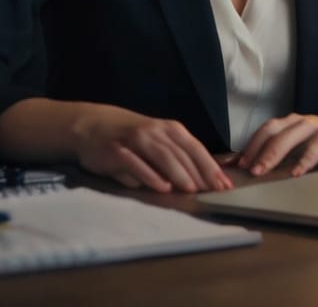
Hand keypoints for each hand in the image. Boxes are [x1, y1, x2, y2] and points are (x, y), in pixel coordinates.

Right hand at [73, 105, 232, 193]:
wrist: (93, 125)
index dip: (212, 167)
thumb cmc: (132, 137)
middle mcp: (156, 131)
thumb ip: (179, 157)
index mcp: (171, 130)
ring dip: (179, 174)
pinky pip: (137, 164)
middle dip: (201, 174)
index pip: (196, 149)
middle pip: (183, 154)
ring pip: (163, 157)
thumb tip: (206, 180)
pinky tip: (162, 188)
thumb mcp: (158, 141)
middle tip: (214, 192)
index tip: (225, 185)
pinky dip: (150, 176)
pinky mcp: (117, 151)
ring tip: (192, 190)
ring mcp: (137, 140)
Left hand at [237, 104, 317, 177]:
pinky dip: (307, 157)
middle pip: (276, 131)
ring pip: (296, 134)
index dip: (250, 146)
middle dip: (258, 150)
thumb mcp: (304, 147)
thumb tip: (248, 168)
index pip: (266, 130)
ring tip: (264, 169)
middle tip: (247, 169)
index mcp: (293, 124)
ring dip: (277, 152)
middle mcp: (305, 122)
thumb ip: (282, 155)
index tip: (235, 165)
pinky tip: (298, 172)